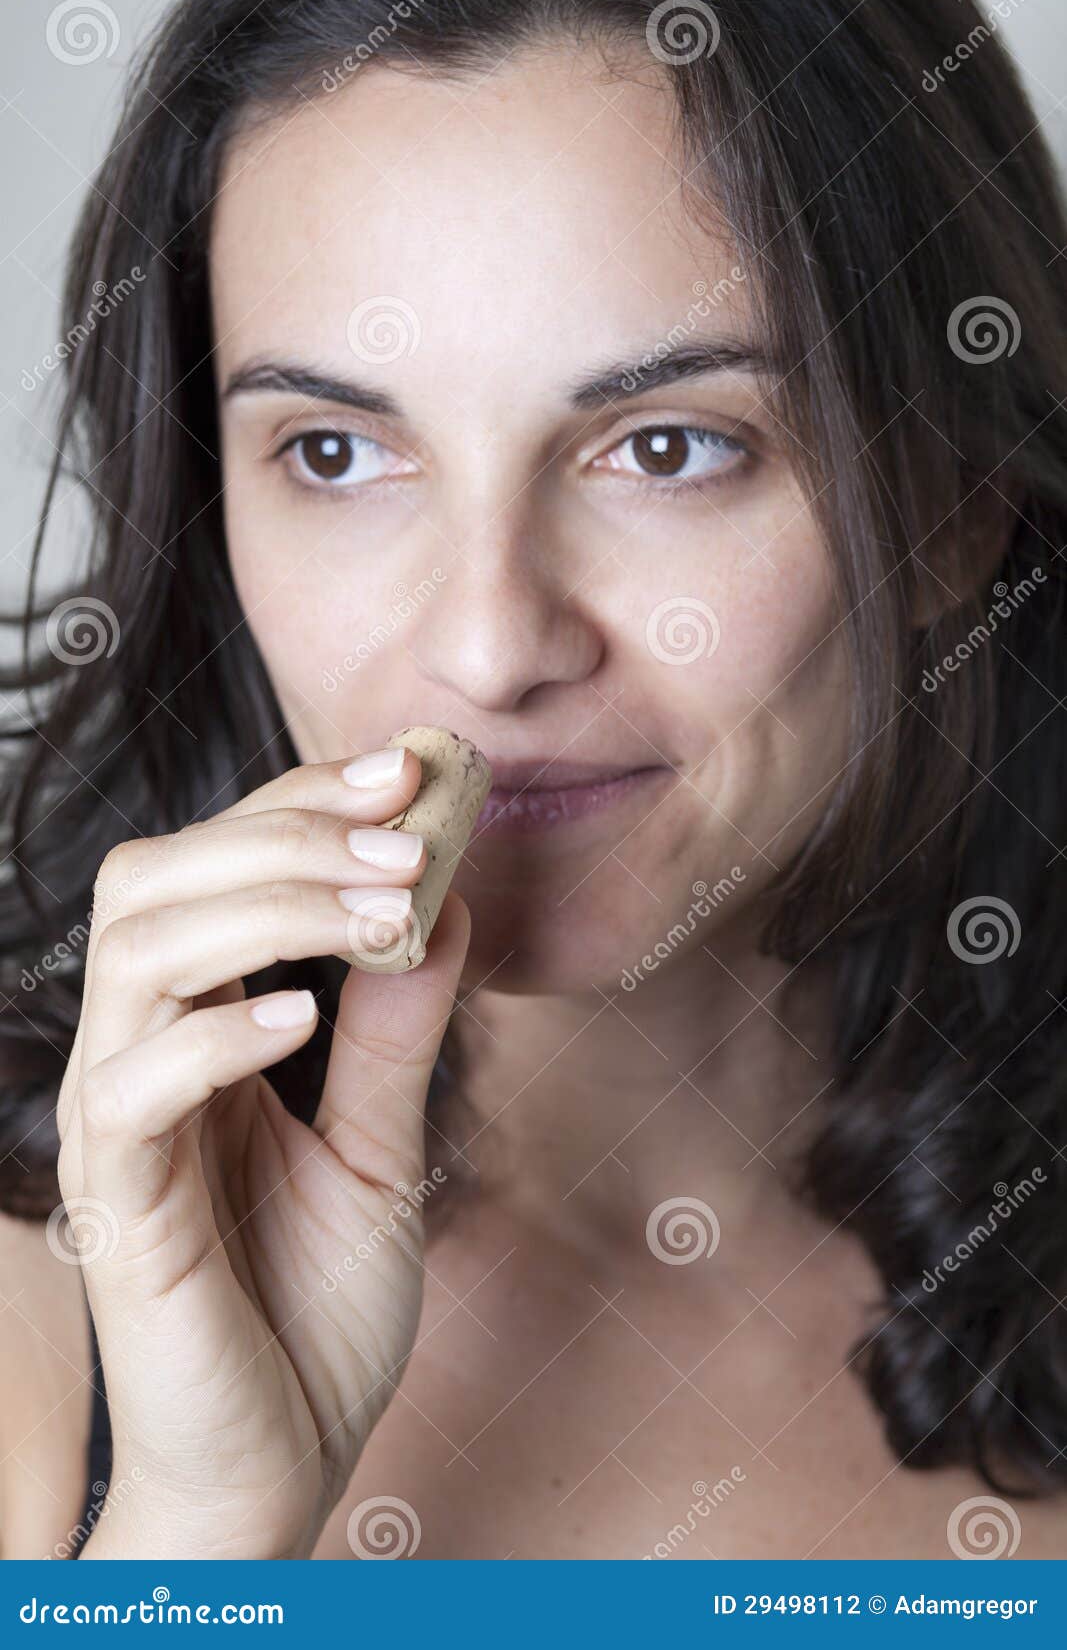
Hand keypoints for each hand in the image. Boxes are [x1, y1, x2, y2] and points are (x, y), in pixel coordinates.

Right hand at [56, 752, 470, 1558]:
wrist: (282, 1467)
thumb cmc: (315, 1313)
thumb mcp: (382, 1148)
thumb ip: (399, 1032)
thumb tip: (444, 901)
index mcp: (197, 1033)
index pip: (217, 869)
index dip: (301, 803)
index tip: (410, 773)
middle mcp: (141, 1058)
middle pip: (156, 879)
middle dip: (283, 830)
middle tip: (403, 824)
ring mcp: (117, 1127)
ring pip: (135, 953)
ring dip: (264, 903)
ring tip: (378, 903)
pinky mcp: (117, 1205)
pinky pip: (130, 1088)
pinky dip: (215, 1034)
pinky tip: (303, 1016)